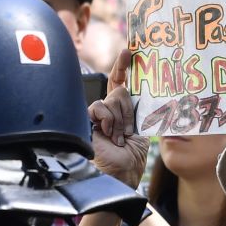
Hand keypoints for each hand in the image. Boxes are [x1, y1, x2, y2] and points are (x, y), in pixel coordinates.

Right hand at [87, 48, 148, 187]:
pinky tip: (107, 134)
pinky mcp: (85, 120)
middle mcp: (107, 111)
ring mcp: (96, 116)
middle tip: (128, 132)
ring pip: (111, 99)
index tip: (128, 51)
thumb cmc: (131, 158)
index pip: (119, 84)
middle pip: (119, 91)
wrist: (119, 174)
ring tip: (118, 138)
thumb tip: (127, 88)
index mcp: (121, 112)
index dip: (122, 67)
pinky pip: (99, 107)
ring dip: (119, 120)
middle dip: (128, 112)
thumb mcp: (140, 130)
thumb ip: (135, 109)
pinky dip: (107, 120)